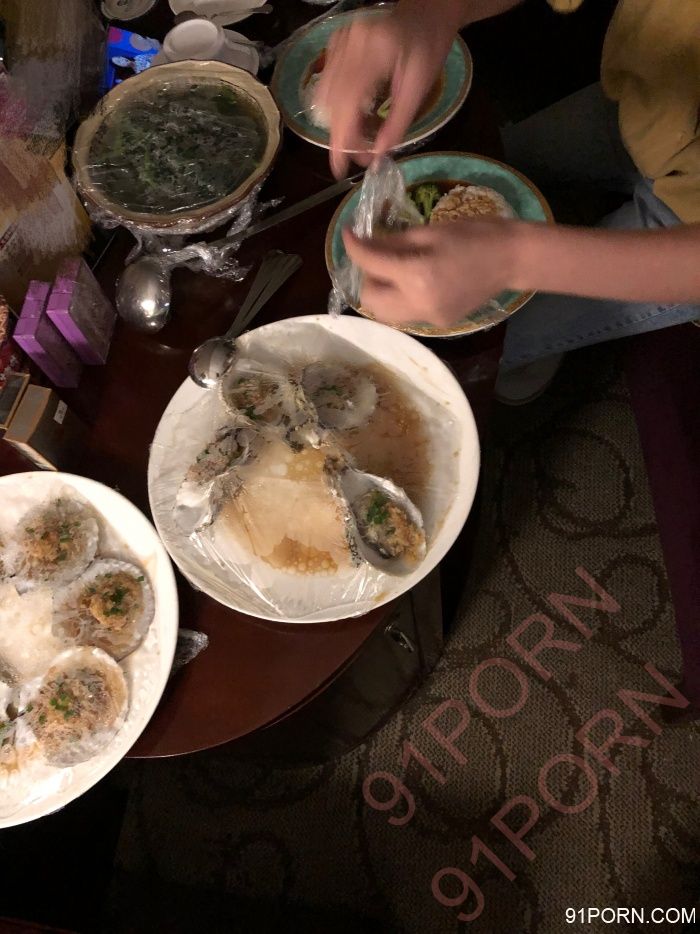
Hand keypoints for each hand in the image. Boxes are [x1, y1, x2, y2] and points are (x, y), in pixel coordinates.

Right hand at [315, 0, 460, 177]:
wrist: (425, 14)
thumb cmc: (428, 49)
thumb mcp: (418, 89)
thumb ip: (397, 123)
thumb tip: (378, 155)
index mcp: (374, 53)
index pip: (347, 104)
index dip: (342, 140)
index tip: (340, 169)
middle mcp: (351, 44)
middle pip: (332, 102)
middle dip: (342, 135)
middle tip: (358, 156)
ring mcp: (340, 41)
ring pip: (325, 94)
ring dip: (337, 121)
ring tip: (358, 136)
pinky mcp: (336, 43)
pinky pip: (327, 81)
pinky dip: (336, 104)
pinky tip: (355, 112)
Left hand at [342, 219, 523, 327]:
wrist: (511, 260)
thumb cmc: (474, 235)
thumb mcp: (429, 232)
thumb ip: (392, 242)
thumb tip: (365, 243)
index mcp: (417, 275)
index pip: (370, 265)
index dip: (354, 247)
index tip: (348, 233)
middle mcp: (419, 304)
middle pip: (370, 300)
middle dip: (367, 277)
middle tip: (377, 256)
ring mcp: (429, 318)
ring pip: (385, 313)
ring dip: (381, 292)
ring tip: (394, 271)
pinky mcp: (438, 324)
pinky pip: (406, 314)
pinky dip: (401, 298)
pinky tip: (415, 281)